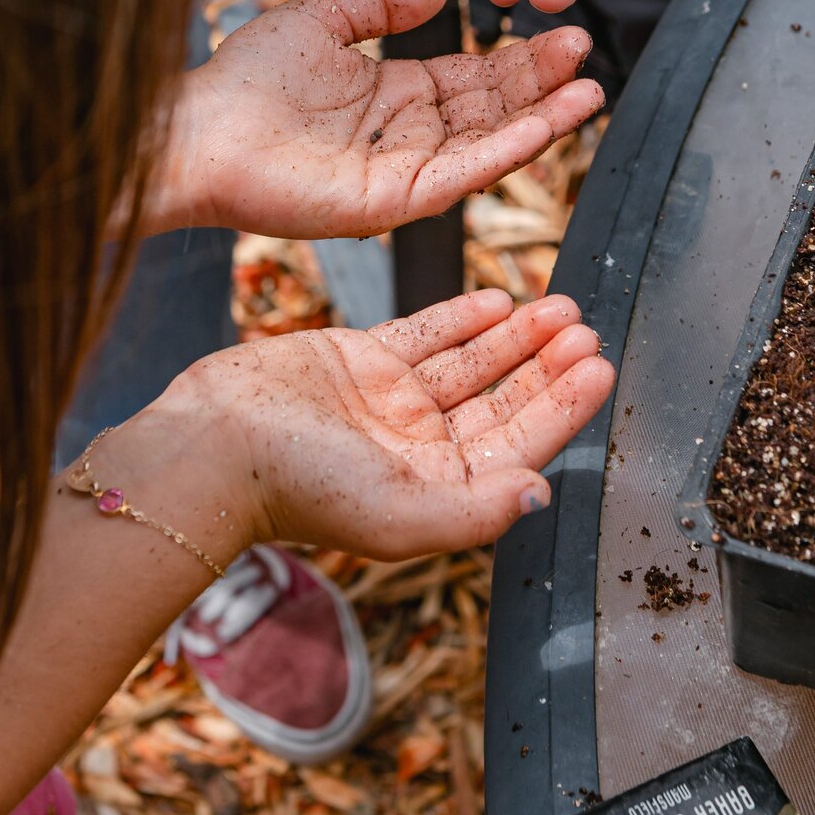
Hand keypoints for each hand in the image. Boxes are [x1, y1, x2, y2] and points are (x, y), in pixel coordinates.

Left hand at [153, 0, 602, 237]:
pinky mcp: (395, 201)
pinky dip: (505, 150)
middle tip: (587, 51)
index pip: (475, 76)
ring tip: (588, 90)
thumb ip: (378, 1)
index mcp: (394, 94)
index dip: (519, 57)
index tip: (565, 32)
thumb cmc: (243, 82)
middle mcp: (408, 136)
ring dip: (541, 118)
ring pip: (489, 143)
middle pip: (493, 108)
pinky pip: (462, 174)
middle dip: (542, 81)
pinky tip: (542, 125)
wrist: (196, 133)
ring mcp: (405, 172)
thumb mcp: (320, 19)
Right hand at [167, 289, 613, 558]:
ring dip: (516, 335)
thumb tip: (543, 494)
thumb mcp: (399, 514)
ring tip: (559, 306)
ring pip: (471, 362)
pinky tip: (497, 299)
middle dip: (547, 366)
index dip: (564, 406)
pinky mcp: (358, 359)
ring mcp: (390, 401)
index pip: (519, 444)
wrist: (213, 444)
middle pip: (502, 399)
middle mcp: (419, 446)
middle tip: (586, 329)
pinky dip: (462, 316)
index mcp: (436, 488)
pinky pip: (425, 333)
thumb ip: (477, 511)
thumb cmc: (299, 490)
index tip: (601, 367)